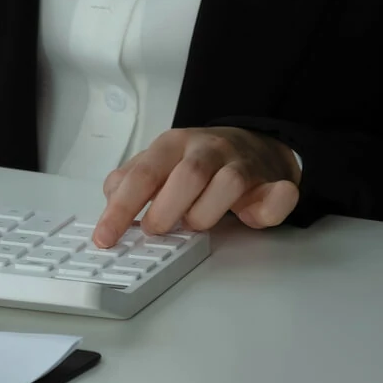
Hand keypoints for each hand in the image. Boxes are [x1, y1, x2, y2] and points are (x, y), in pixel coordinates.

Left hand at [93, 127, 300, 246]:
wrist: (253, 144)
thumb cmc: (196, 162)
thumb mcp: (157, 164)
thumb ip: (130, 180)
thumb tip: (111, 198)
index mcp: (172, 145)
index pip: (143, 175)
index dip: (122, 209)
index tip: (106, 237)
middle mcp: (208, 149)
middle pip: (188, 177)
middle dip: (167, 211)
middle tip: (156, 229)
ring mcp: (242, 163)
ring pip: (227, 185)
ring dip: (206, 214)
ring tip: (195, 223)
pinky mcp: (272, 181)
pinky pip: (276, 195)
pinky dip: (269, 208)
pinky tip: (252, 216)